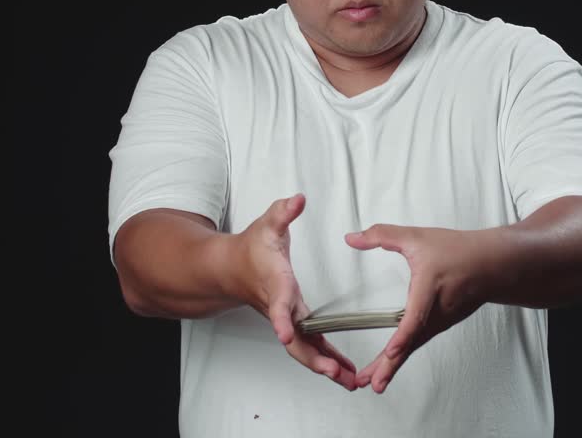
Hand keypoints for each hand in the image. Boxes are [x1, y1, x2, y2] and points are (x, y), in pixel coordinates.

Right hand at [237, 193, 357, 390]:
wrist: (230, 269)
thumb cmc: (250, 248)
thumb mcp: (266, 223)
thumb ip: (283, 211)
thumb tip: (298, 198)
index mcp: (276, 284)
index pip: (278, 305)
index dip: (283, 319)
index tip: (286, 334)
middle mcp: (281, 308)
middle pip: (295, 341)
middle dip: (314, 359)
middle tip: (335, 373)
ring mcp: (287, 319)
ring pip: (304, 350)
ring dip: (326, 367)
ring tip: (351, 382)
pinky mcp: (294, 323)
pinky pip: (311, 347)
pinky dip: (327, 361)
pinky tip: (345, 373)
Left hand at [344, 224, 485, 392]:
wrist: (492, 264)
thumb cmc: (458, 251)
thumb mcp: (416, 236)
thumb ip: (382, 235)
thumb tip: (352, 238)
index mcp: (430, 287)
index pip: (417, 315)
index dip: (404, 334)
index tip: (392, 351)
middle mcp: (437, 310)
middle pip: (412, 342)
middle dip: (391, 366)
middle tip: (372, 384)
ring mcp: (441, 321)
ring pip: (414, 346)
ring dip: (393, 366)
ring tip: (373, 383)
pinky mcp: (441, 325)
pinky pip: (418, 343)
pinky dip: (403, 357)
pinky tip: (389, 365)